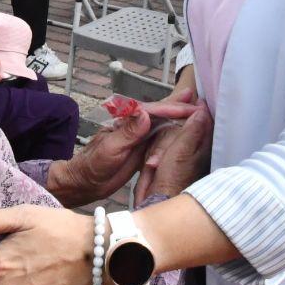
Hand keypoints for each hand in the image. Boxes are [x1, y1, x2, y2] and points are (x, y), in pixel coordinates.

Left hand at [53, 97, 200, 206]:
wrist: (85, 182)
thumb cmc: (93, 165)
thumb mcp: (110, 148)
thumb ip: (128, 131)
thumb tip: (145, 112)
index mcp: (128, 122)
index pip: (155, 111)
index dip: (174, 108)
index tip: (192, 107)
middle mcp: (135, 126)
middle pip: (161, 113)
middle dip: (179, 106)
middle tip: (199, 101)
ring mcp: (139, 138)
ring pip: (163, 125)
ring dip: (179, 117)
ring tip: (197, 112)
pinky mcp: (141, 150)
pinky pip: (160, 139)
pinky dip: (173, 133)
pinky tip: (183, 130)